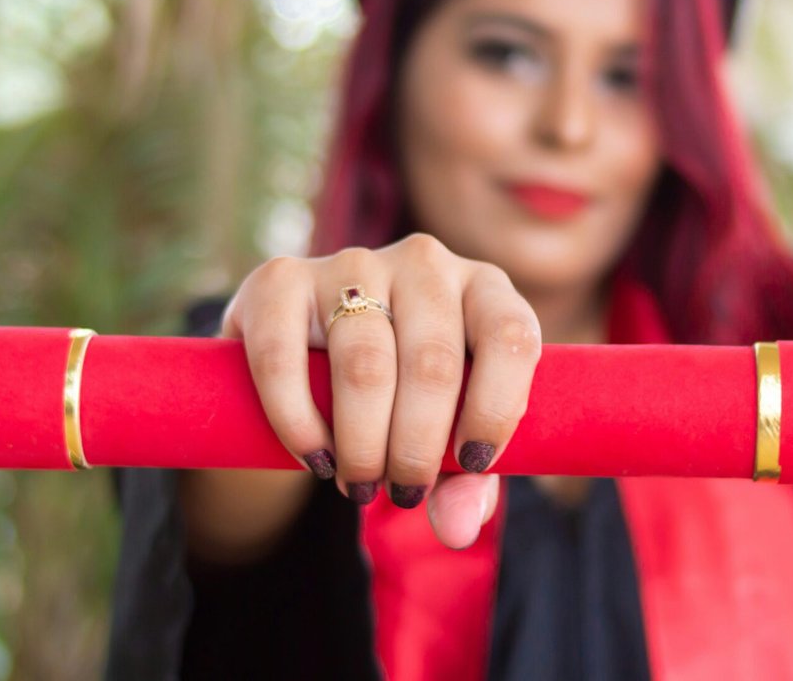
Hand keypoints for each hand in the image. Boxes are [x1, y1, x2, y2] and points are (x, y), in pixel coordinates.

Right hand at [220, 233, 541, 549]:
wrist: (312, 357)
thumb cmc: (407, 398)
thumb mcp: (449, 436)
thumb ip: (465, 482)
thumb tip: (456, 529)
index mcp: (484, 289)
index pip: (510, 336)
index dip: (496, 407)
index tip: (472, 464)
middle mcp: (424, 263)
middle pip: (433, 363)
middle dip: (417, 448)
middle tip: (402, 493)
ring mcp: (352, 263)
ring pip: (365, 364)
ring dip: (363, 443)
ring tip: (358, 485)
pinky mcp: (281, 279)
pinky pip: (284, 356)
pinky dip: (299, 421)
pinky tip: (314, 457)